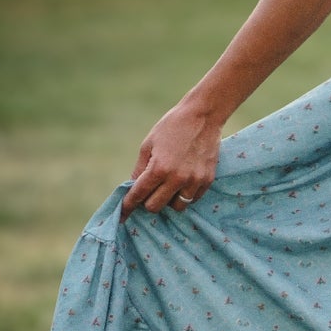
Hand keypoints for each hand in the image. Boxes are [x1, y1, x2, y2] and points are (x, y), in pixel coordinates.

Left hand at [121, 101, 222, 218]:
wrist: (203, 116)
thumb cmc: (172, 127)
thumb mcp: (149, 144)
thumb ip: (140, 169)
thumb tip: (134, 188)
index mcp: (159, 168)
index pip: (139, 195)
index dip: (128, 205)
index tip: (122, 214)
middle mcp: (177, 178)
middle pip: (155, 207)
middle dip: (148, 201)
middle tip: (149, 191)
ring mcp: (194, 181)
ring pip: (177, 207)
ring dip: (169, 200)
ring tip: (168, 187)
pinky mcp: (207, 180)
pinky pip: (193, 199)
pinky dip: (185, 194)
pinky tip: (183, 181)